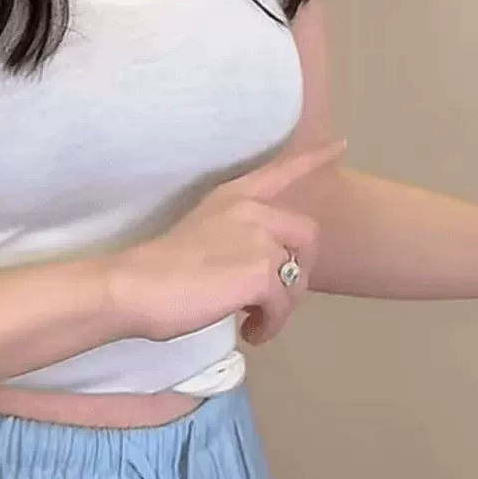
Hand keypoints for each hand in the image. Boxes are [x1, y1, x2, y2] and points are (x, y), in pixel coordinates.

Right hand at [106, 141, 347, 346]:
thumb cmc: (159, 268)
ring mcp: (258, 238)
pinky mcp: (261, 272)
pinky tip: (250, 333)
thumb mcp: (203, 234)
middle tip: (271, 297)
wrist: (137, 286)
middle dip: (299, 269)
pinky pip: (284, 305)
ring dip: (281, 306)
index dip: (313, 158)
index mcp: (233, 195)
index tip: (341, 145)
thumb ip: (236, 238)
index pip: (281, 170)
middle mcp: (251, 209)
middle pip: (307, 236)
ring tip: (253, 320)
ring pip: (296, 277)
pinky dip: (271, 325)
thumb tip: (259, 272)